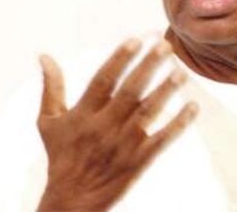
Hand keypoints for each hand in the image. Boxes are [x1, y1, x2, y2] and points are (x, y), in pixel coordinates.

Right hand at [36, 38, 197, 211]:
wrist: (72, 201)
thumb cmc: (61, 156)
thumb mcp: (48, 122)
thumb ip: (51, 87)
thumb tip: (44, 55)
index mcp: (83, 114)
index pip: (103, 80)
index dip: (119, 59)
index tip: (136, 40)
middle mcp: (103, 127)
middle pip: (130, 92)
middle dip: (148, 67)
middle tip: (165, 46)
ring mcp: (123, 145)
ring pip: (148, 113)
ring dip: (166, 92)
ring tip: (181, 72)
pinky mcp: (139, 161)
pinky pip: (162, 140)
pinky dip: (179, 124)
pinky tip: (192, 106)